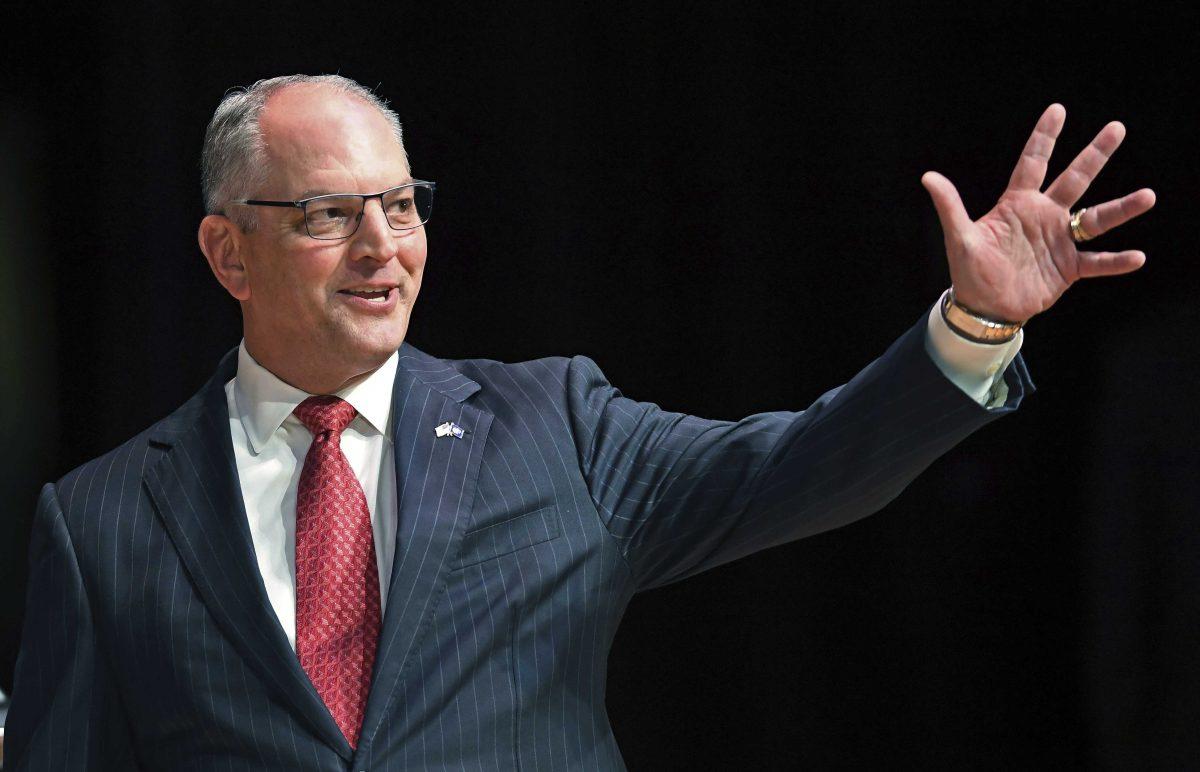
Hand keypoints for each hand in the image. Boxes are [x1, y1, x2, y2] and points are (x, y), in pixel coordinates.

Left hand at [921, 104, 1155, 323]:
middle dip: (1094, 155)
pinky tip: (1137, 256)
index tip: (1058, 109)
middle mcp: (1044, 216)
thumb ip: (950, 206)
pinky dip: (1116, 261)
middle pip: (1075, 180)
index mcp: (1017, 204)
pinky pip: (1097, 262)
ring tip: (1148, 195)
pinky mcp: (1068, 268)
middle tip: (1116, 128)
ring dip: (1121, 208)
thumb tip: (928, 176)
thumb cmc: (969, 270)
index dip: (1044, 137)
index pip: (1033, 162)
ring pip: (1096, 219)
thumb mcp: (960, 236)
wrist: (984, 307)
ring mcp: (1059, 241)